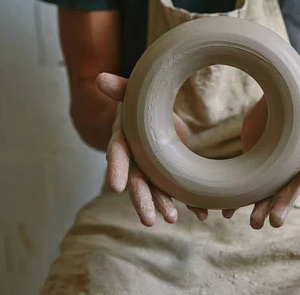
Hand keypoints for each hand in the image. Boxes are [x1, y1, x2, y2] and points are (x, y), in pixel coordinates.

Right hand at [97, 73, 202, 225]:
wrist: (154, 109)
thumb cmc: (139, 102)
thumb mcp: (131, 93)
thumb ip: (119, 88)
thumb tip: (99, 79)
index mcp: (123, 139)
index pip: (117, 155)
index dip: (115, 169)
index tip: (114, 187)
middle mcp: (134, 159)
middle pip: (136, 181)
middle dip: (141, 200)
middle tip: (148, 221)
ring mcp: (151, 169)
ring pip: (156, 190)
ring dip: (163, 205)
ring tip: (172, 219)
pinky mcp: (168, 173)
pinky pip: (177, 189)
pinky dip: (189, 202)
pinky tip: (201, 213)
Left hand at [227, 72, 299, 228]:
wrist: (275, 110)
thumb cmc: (291, 103)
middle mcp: (293, 166)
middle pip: (291, 188)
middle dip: (283, 205)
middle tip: (275, 222)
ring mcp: (275, 173)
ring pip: (270, 195)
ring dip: (262, 209)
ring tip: (253, 224)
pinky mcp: (259, 174)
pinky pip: (250, 191)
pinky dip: (239, 203)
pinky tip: (228, 213)